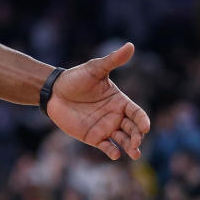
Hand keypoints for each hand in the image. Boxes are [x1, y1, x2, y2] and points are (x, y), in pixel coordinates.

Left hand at [46, 42, 150, 160]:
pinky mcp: (94, 137)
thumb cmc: (76, 78)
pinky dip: (112, 152)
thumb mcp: (95, 69)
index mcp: (120, 101)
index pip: (137, 113)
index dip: (142, 120)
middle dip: (138, 137)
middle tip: (137, 143)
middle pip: (133, 129)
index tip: (145, 127)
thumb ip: (113, 60)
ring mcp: (106, 127)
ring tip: (134, 153)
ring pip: (124, 141)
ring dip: (130, 147)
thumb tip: (130, 45)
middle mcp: (116, 116)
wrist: (54, 91)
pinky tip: (115, 154)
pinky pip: (107, 147)